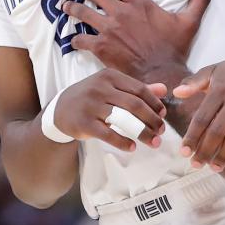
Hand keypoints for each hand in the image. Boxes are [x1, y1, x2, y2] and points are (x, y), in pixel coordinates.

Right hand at [52, 69, 167, 151]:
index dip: (154, 103)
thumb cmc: (93, 97)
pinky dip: (122, 142)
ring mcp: (91, 105)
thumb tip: (164, 90)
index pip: (139, 89)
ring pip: (124, 119)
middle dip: (152, 119)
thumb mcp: (112, 87)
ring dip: (142, 132)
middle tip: (162, 131)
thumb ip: (137, 88)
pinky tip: (132, 147)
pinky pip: (108, 134)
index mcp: (110, 76)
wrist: (60, 108)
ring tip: (154, 142)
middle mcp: (100, 88)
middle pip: (134, 104)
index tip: (163, 115)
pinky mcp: (84, 123)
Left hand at [62, 0, 212, 79]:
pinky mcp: (101, 48)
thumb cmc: (174, 48)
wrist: (162, 73)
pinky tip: (71, 38)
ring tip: (65, 5)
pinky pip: (80, 39)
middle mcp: (120, 12)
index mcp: (138, 2)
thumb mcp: (189, 21)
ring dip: (72, 7)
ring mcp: (108, 29)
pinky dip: (74, 38)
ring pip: (82, 13)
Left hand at [172, 44, 224, 170]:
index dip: (191, 137)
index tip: (184, 153)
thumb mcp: (214, 70)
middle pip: (217, 132)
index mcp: (220, 89)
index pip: (202, 118)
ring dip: (223, 155)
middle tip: (196, 165)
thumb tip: (176, 93)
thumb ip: (194, 82)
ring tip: (214, 167)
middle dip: (205, 151)